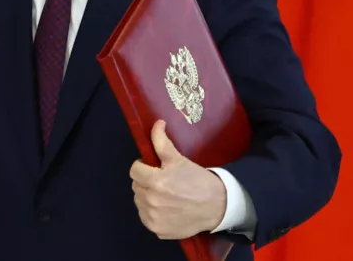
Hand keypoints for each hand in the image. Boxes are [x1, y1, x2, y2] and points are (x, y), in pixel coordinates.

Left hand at [130, 120, 226, 238]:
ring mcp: (154, 217)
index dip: (142, 166)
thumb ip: (161, 142)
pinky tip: (166, 208)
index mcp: (155, 181)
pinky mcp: (158, 230)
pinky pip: (146, 217)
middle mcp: (151, 201)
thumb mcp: (179, 159)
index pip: (134, 170)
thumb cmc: (197, 181)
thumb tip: (157, 123)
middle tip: (161, 180)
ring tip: (165, 194)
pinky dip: (152, 213)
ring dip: (147, 196)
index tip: (152, 168)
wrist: (217, 207)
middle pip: (136, 186)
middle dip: (145, 181)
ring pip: (139, 201)